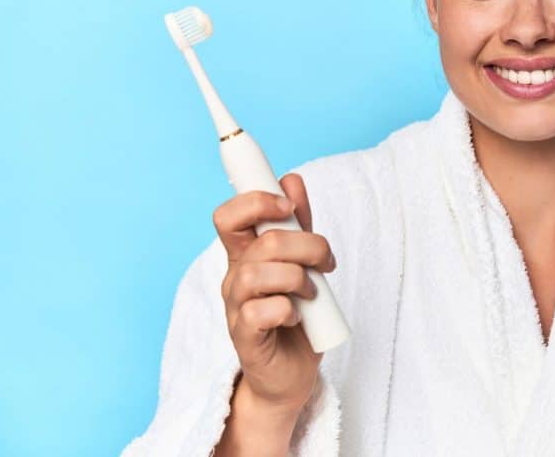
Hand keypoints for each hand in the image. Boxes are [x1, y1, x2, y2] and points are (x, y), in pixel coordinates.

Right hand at [212, 173, 335, 416]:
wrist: (292, 373)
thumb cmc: (297, 315)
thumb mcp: (304, 263)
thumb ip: (297, 224)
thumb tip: (292, 179)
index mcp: (246, 255)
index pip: (229, 215)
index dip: (255, 200)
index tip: (288, 207)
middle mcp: (236, 277)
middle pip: (263, 242)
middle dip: (307, 245)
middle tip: (325, 263)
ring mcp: (236, 308)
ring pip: (259, 274)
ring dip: (298, 279)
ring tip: (310, 294)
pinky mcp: (245, 337)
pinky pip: (260, 312)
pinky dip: (287, 310)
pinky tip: (296, 318)